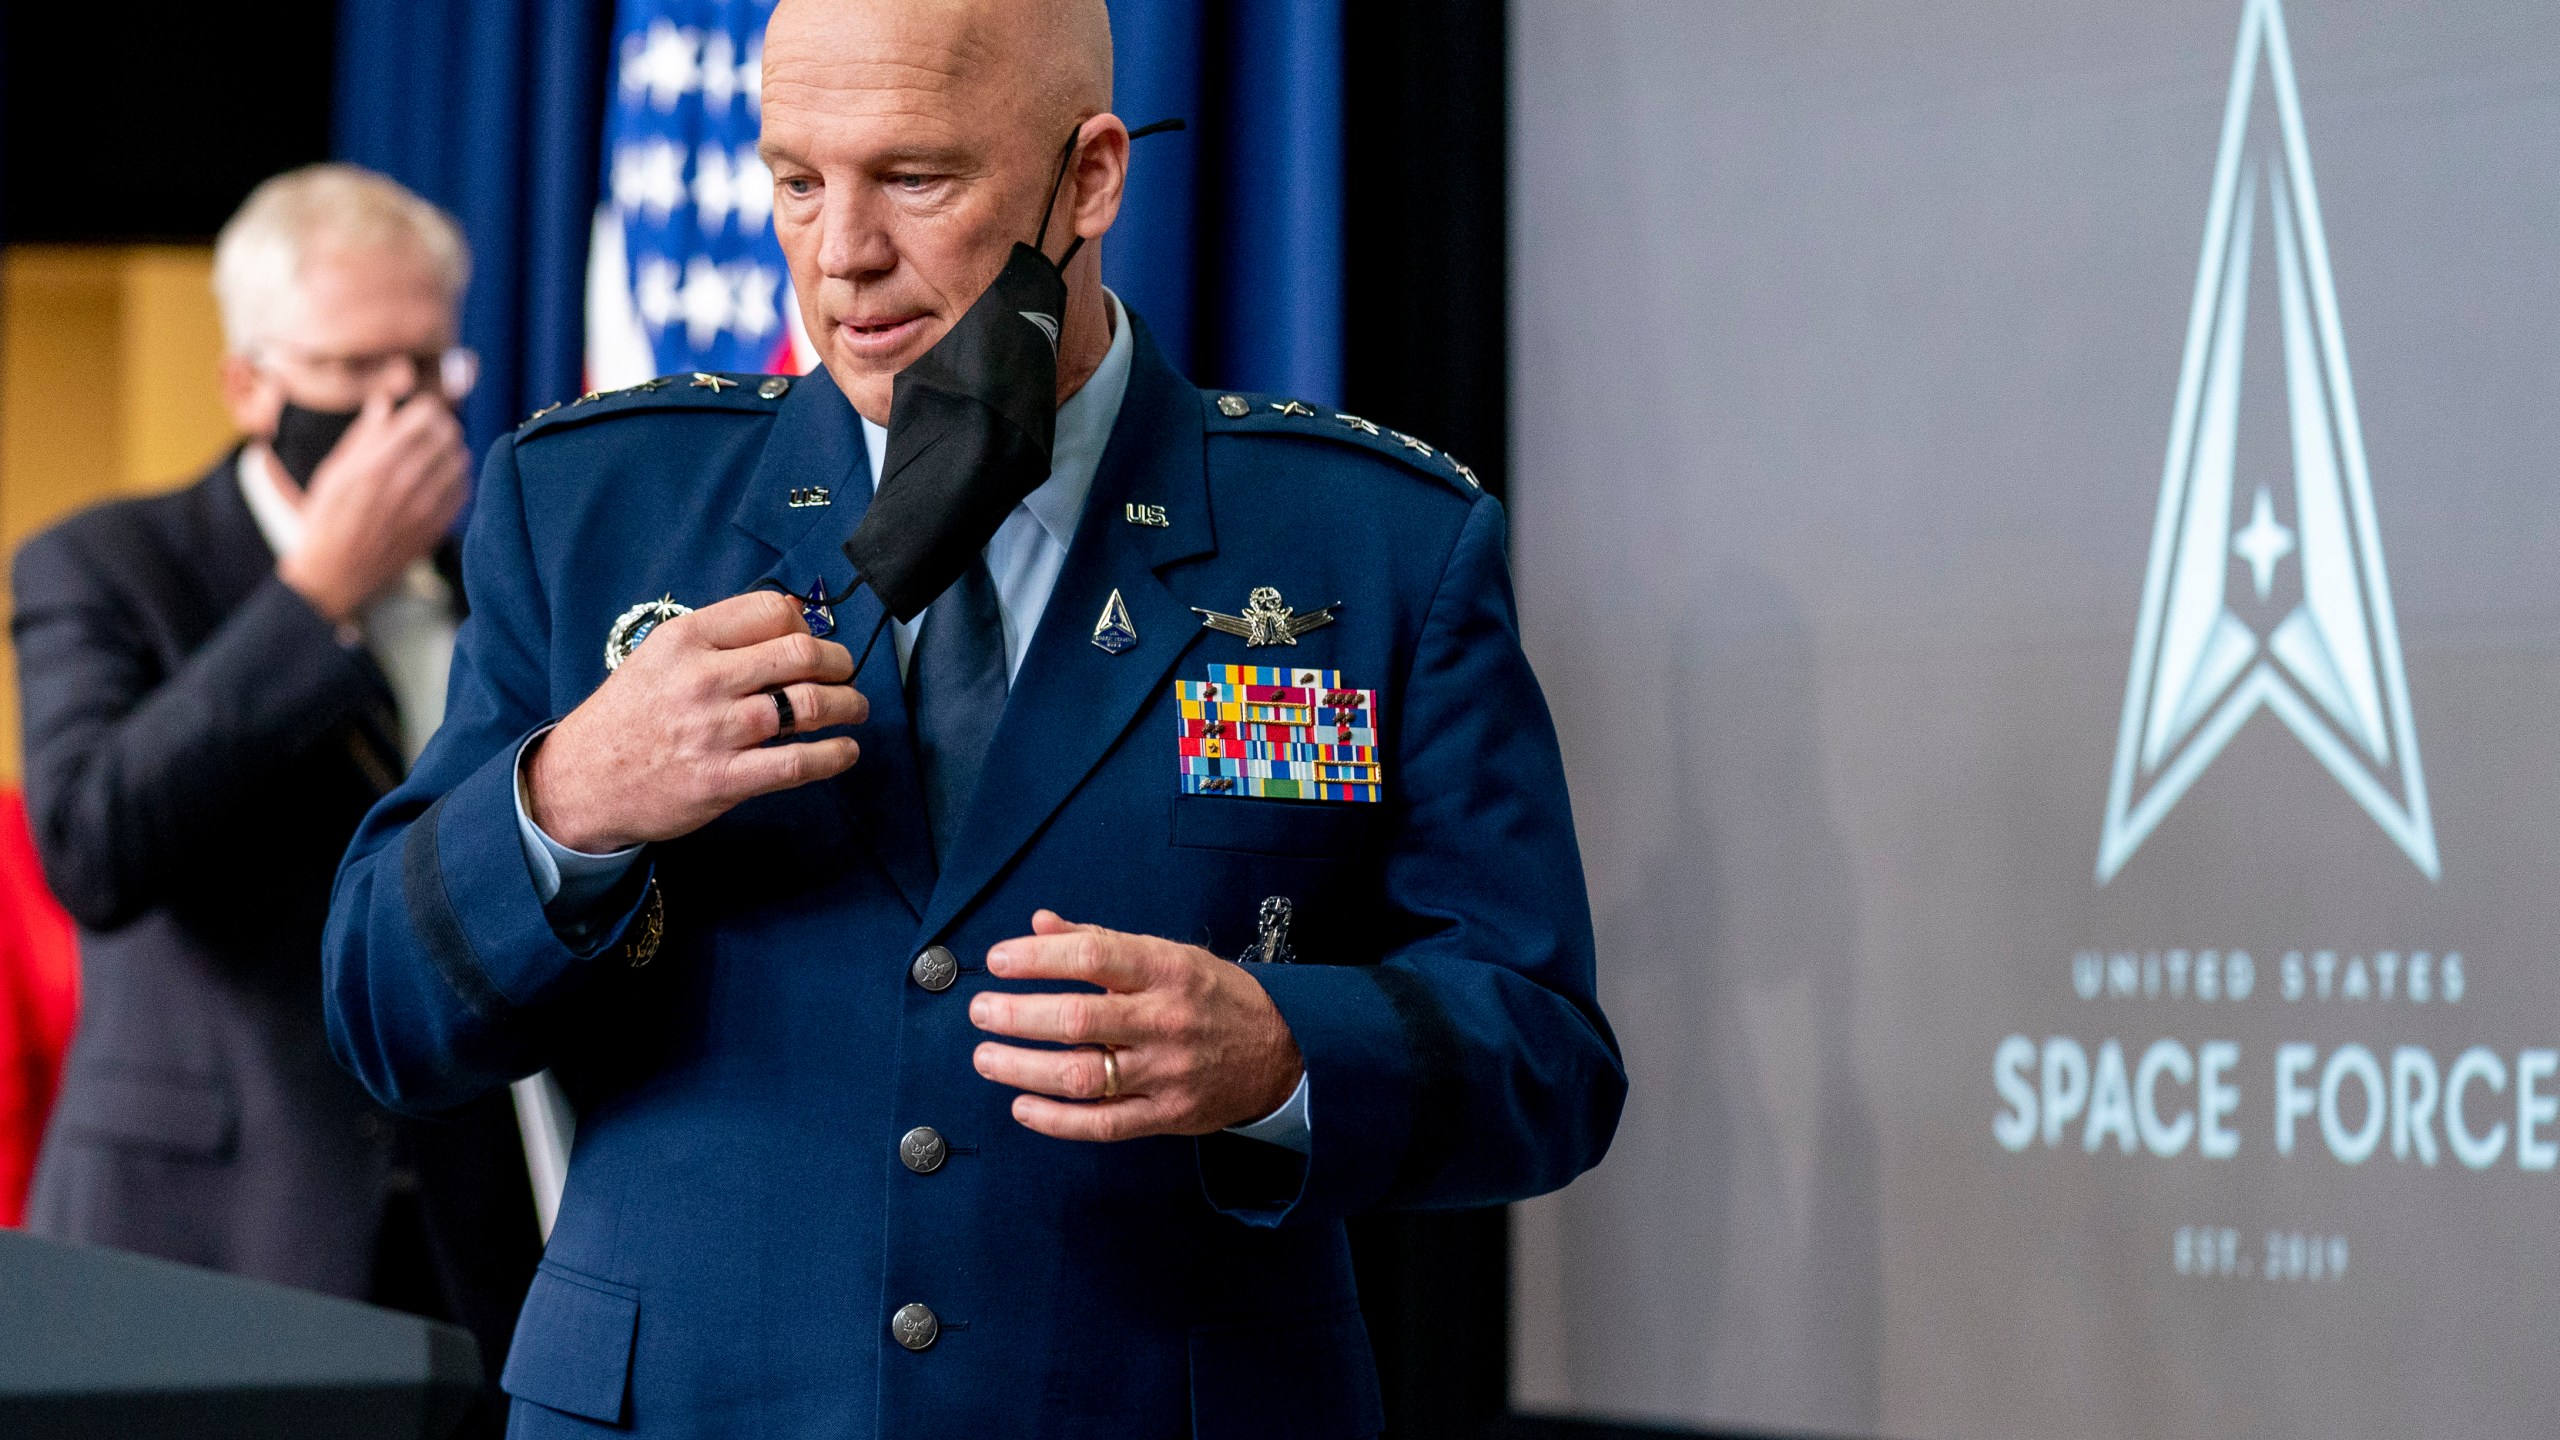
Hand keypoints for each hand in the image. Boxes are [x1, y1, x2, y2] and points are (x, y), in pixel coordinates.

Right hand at [276, 392, 469, 622]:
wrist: (335, 574)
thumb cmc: (327, 518)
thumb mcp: (333, 472)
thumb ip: (364, 437)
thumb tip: (385, 402)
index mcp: (375, 463)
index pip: (423, 418)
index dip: (427, 407)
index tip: (421, 409)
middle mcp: (404, 483)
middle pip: (447, 435)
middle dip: (442, 425)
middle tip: (433, 428)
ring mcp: (424, 508)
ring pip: (460, 460)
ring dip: (452, 450)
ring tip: (437, 452)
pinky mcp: (436, 527)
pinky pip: (463, 490)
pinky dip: (457, 477)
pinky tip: (443, 478)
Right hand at [525, 590, 868, 850]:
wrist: (580, 782)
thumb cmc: (628, 717)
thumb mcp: (658, 658)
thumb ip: (717, 641)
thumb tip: (790, 623)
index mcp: (687, 640)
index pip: (772, 611)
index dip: (806, 624)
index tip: (812, 640)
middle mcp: (703, 679)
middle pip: (801, 654)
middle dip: (839, 662)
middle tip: (846, 673)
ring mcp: (715, 731)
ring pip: (809, 705)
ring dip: (847, 705)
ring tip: (855, 708)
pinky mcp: (723, 779)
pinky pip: (797, 763)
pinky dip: (834, 756)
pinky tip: (845, 752)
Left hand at [970, 910, 1304, 1141]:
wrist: (1282, 1051)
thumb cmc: (1214, 996)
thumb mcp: (1169, 953)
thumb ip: (1100, 941)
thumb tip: (1039, 923)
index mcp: (1166, 970)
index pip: (1093, 957)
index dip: (1038, 958)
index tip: (998, 960)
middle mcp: (1166, 1020)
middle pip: (1078, 1019)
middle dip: (1017, 1015)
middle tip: (980, 1011)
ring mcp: (1167, 1072)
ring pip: (1083, 1075)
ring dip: (1023, 1068)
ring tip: (985, 1058)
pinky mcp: (1167, 1115)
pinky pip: (1103, 1125)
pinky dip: (1056, 1120)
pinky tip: (1022, 1106)